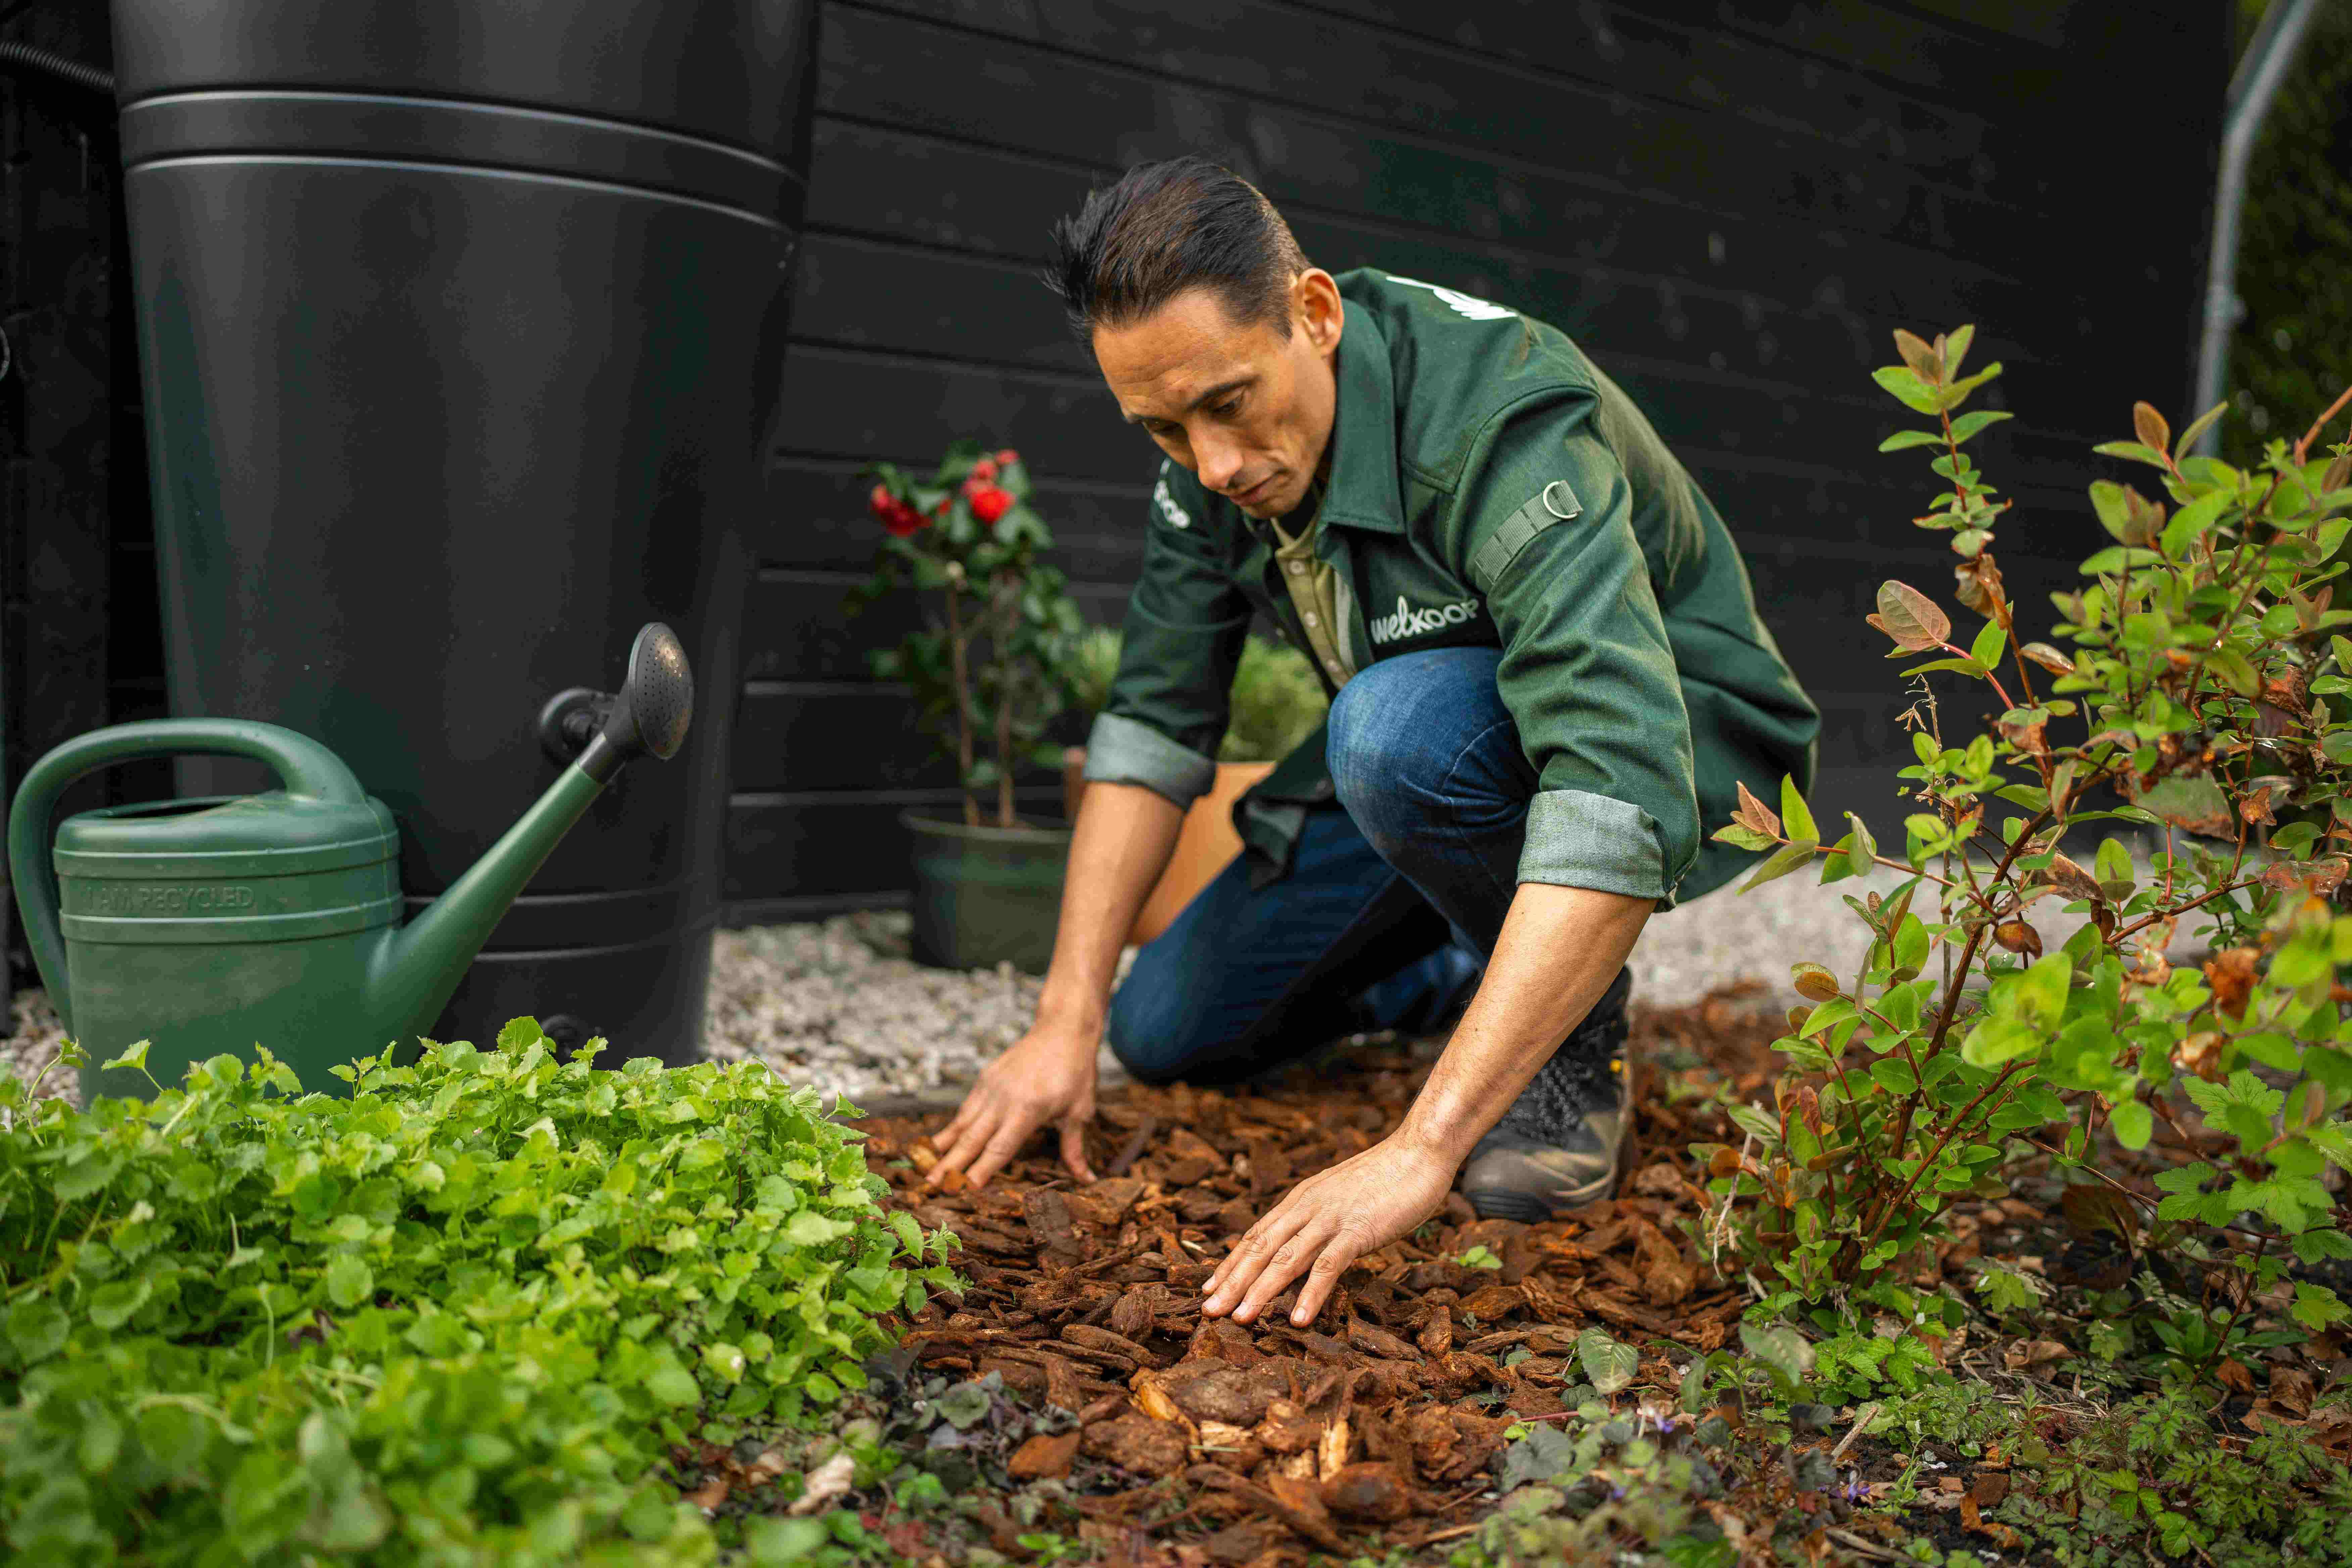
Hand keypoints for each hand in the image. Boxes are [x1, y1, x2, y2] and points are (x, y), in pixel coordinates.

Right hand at [926, 1023, 1099, 1189]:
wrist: (1063, 1028)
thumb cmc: (1075, 1072)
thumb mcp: (1080, 1111)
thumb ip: (1074, 1148)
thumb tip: (1087, 1179)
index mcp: (1029, 1110)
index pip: (1000, 1148)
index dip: (981, 1170)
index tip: (963, 1189)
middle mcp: (1004, 1099)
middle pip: (972, 1138)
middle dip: (950, 1165)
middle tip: (930, 1187)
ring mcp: (991, 1087)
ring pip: (962, 1122)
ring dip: (943, 1147)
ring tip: (926, 1170)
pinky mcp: (986, 1077)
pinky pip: (967, 1108)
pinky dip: (953, 1127)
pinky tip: (941, 1143)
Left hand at [1201, 1134, 1456, 1327]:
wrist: (1418, 1152)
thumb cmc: (1384, 1177)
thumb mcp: (1340, 1196)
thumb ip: (1318, 1216)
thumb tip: (1302, 1241)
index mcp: (1301, 1199)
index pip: (1256, 1235)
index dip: (1231, 1263)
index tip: (1209, 1287)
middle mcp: (1307, 1207)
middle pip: (1261, 1248)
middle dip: (1232, 1282)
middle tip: (1208, 1310)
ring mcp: (1331, 1218)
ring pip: (1286, 1258)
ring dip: (1260, 1291)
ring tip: (1239, 1319)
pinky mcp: (1358, 1229)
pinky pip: (1329, 1265)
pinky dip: (1311, 1293)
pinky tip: (1298, 1319)